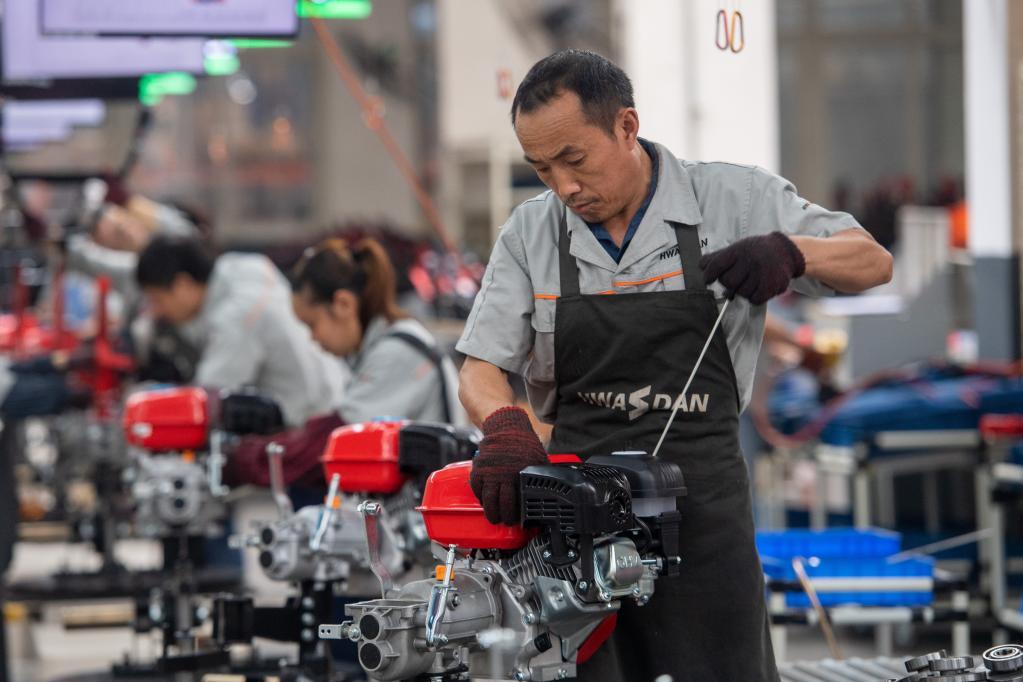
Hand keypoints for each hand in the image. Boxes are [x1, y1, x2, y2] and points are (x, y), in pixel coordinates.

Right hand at [469, 406, 547, 525]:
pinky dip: (480, 497)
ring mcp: (488, 472)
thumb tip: (548, 490)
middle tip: (505, 522)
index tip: (518, 520)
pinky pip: (476, 488)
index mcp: (519, 474)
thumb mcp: (537, 460)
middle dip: (503, 517)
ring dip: (490, 511)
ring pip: (487, 499)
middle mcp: (502, 475)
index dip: (517, 514)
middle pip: (500, 504)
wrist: (506, 427)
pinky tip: (485, 502)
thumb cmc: (523, 444)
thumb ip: (538, 476)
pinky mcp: (478, 469)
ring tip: (493, 517)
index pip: (516, 501)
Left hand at [699, 232, 805, 304]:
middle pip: (727, 282)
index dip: (708, 275)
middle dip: (728, 283)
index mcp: (739, 250)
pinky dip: (754, 297)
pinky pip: (754, 300)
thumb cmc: (756, 251)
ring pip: (741, 293)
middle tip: (736, 279)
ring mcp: (761, 273)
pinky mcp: (771, 285)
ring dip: (743, 290)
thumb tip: (701, 266)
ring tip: (750, 280)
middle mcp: (750, 260)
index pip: (716, 265)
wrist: (785, 251)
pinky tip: (758, 287)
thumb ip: (718, 257)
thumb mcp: (737, 248)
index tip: (707, 280)